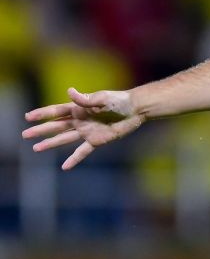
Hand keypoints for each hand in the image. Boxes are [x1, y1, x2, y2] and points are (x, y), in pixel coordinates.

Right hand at [22, 88, 144, 169]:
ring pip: (64, 139)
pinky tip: (64, 167)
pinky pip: (82, 152)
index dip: (42, 114)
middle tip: (25, 134)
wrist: (135, 110)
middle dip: (41, 130)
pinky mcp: (97, 141)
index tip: (28, 117)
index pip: (56, 111)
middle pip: (56, 126)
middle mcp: (80, 120)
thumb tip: (69, 91)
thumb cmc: (119, 100)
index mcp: (79, 108)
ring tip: (36, 148)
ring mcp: (87, 131)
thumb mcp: (102, 98)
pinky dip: (74, 159)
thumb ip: (86, 99)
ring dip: (51, 143)